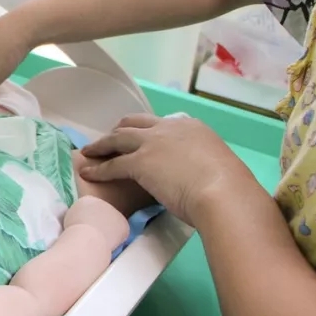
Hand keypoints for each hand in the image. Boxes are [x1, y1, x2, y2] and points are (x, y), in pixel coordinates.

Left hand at [79, 113, 258, 225]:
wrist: (222, 192)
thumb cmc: (227, 187)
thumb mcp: (215, 164)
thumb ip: (200, 162)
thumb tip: (197, 174)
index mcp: (191, 127)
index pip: (161, 124)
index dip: (146, 131)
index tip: (139, 137)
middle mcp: (169, 128)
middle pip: (134, 123)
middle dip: (119, 130)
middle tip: (109, 140)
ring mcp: (152, 143)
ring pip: (118, 138)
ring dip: (101, 145)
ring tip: (88, 152)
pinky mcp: (139, 161)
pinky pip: (112, 164)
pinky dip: (98, 169)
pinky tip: (88, 174)